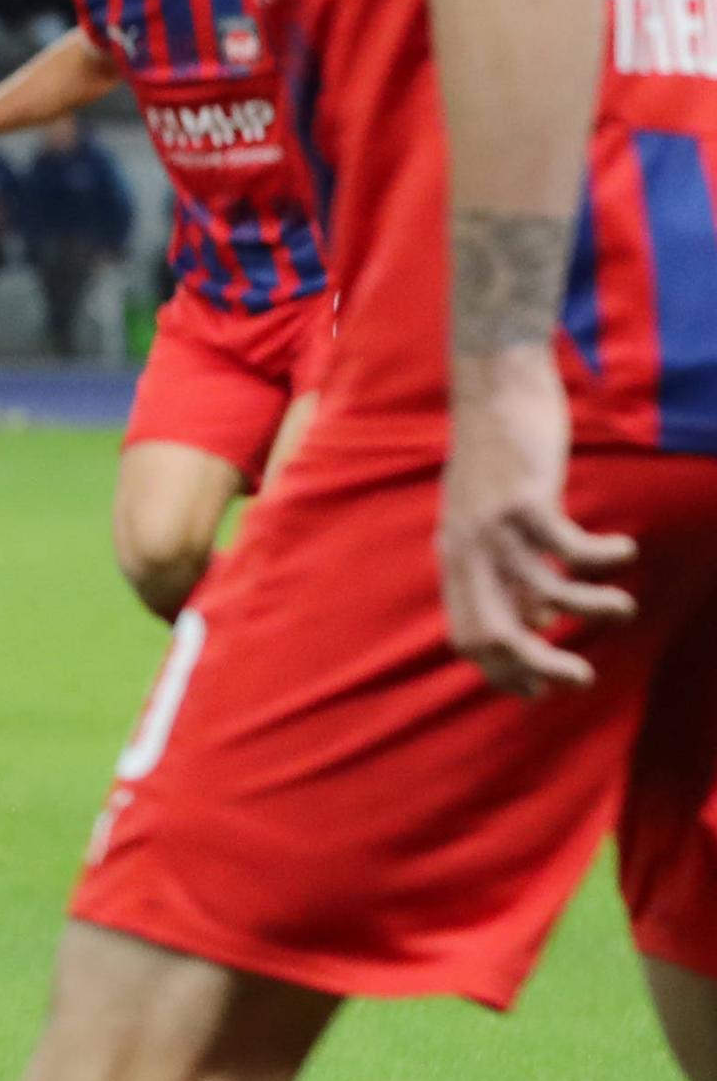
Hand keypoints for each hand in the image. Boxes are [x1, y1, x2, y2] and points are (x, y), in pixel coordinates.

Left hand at [440, 346, 636, 694]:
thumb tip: (534, 625)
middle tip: (578, 681)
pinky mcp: (523, 498)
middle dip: (535, 668)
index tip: (539, 691)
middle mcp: (465, 550)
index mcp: (455, 560)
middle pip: (491, 632)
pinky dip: (603, 560)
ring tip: (622, 609)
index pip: (467, 636)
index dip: (501, 672)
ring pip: (542, 593)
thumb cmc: (499, 461)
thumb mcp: (490, 523)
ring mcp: (491, 526)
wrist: (493, 389)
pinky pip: (569, 547)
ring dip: (589, 611)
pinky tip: (624, 553)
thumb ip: (506, 572)